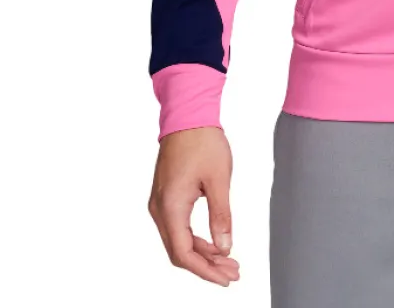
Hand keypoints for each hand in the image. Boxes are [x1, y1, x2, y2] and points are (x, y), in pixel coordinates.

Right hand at [148, 125, 240, 285]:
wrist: (187, 115)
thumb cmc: (203, 141)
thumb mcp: (218, 179)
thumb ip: (221, 216)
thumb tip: (225, 247)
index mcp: (171, 206)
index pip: (184, 253)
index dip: (205, 271)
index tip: (226, 278)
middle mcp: (160, 209)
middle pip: (179, 252)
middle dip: (206, 266)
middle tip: (233, 273)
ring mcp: (161, 203)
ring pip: (178, 241)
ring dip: (203, 253)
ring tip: (229, 261)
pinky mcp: (166, 197)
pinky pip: (179, 227)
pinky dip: (196, 238)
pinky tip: (215, 242)